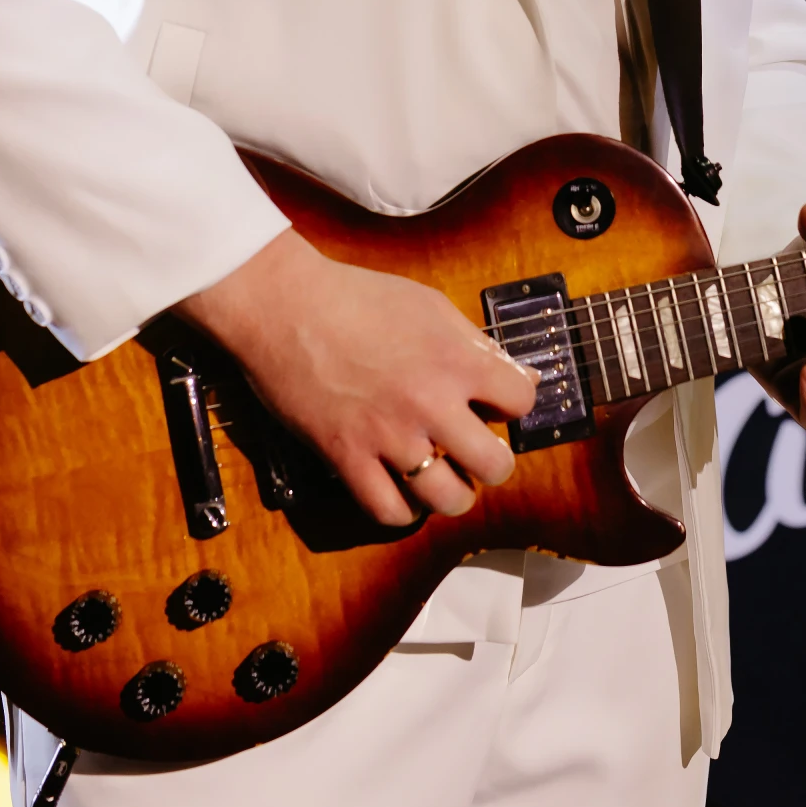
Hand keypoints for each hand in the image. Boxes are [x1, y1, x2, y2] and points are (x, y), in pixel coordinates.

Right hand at [174, 229, 539, 525]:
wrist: (284, 305)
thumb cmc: (357, 295)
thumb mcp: (429, 304)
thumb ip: (472, 342)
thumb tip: (514, 375)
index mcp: (455, 360)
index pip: (521, 402)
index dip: (514, 403)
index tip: (497, 403)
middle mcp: (430, 405)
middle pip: (495, 465)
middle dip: (493, 461)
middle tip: (477, 451)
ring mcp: (388, 437)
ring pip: (448, 499)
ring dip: (453, 493)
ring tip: (446, 479)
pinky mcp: (346, 458)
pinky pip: (388, 511)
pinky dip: (403, 509)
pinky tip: (404, 493)